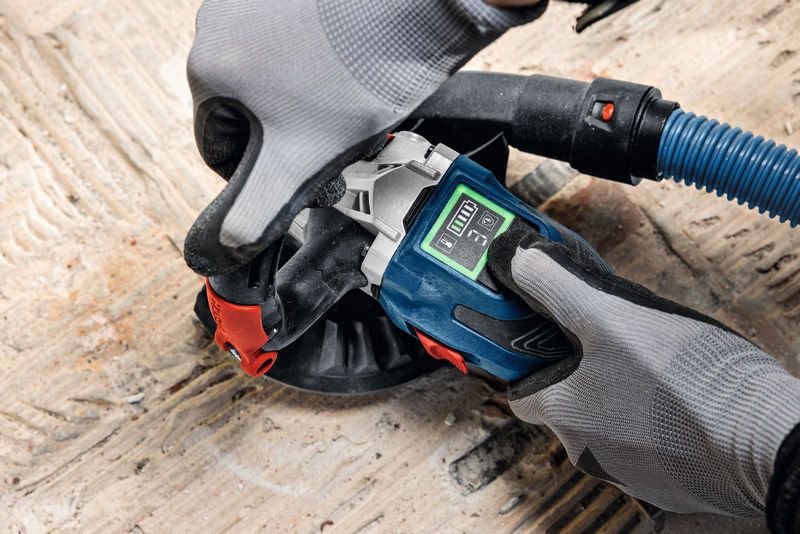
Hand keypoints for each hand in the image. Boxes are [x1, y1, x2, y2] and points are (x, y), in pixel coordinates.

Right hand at [185, 0, 544, 275]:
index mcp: (208, 68)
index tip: (296, 173)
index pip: (216, 146)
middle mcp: (219, 24)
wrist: (417, 10)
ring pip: (267, 77)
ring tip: (344, 105)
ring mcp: (254, 1)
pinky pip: (286, 44)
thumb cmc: (361, 76)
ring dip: (297, 102)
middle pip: (243, 109)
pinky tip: (345, 73)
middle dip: (282, 134)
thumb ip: (258, 210)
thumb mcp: (302, 159)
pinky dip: (309, 66)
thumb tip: (227, 244)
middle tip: (329, 143)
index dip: (258, 172)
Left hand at [488, 225, 799, 516]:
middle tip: (611, 345)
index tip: (546, 345)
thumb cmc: (687, 379)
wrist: (764, 437)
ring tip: (653, 369)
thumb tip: (519, 260)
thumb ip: (558, 287)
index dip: (530, 367)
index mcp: (564, 414)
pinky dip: (655, 423)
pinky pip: (648, 446)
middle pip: (567, 409)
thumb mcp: (610, 314)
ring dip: (620, 399)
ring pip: (608, 427)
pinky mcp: (669, 483)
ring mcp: (630, 473)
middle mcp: (587, 452)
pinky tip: (680, 399)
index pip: (521, 396)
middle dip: (582, 376)